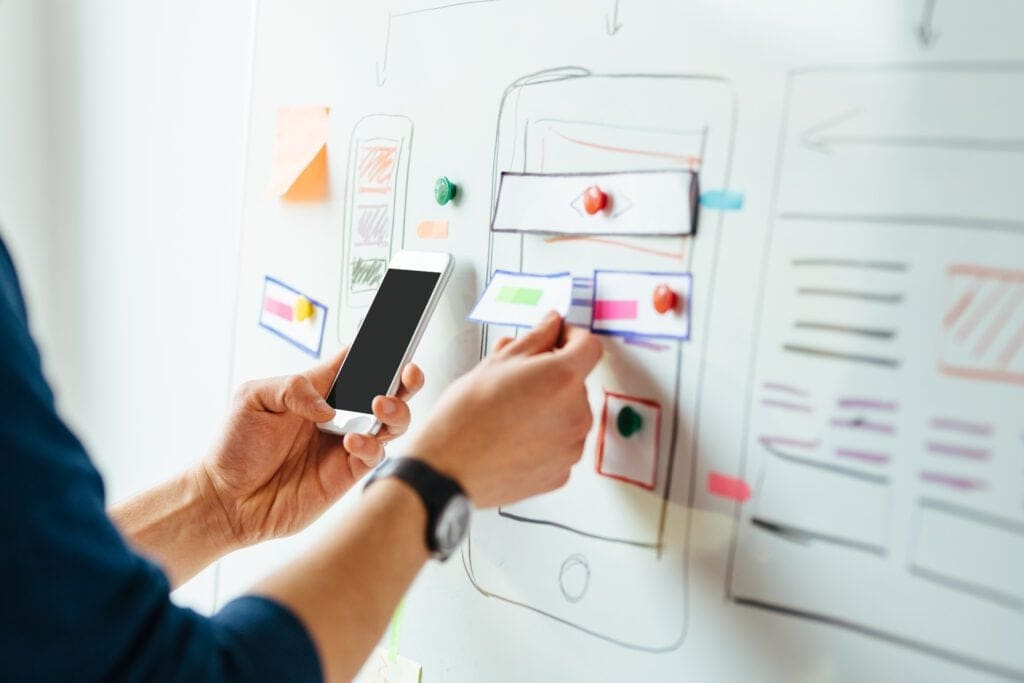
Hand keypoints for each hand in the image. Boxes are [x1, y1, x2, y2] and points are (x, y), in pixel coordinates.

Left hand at [198, 350, 424, 545]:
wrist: (225, 499)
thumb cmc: (234, 446)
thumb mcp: (252, 398)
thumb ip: (292, 387)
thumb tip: (327, 405)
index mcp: (317, 389)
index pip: (355, 362)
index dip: (377, 349)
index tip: (394, 338)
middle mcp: (338, 414)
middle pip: (386, 390)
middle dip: (405, 379)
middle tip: (408, 372)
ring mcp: (344, 444)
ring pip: (391, 423)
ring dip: (396, 411)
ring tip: (381, 406)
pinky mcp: (345, 473)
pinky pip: (374, 455)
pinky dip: (370, 445)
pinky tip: (351, 441)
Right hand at [408, 312, 601, 507]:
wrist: (446, 469)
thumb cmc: (464, 419)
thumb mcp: (497, 363)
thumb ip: (535, 339)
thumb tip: (551, 325)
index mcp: (562, 378)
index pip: (588, 346)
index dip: (570, 337)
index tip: (556, 339)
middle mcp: (576, 413)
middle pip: (576, 382)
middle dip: (551, 376)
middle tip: (517, 380)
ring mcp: (571, 447)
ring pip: (570, 414)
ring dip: (550, 408)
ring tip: (511, 413)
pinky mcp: (561, 472)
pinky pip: (561, 445)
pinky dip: (545, 438)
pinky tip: (515, 436)